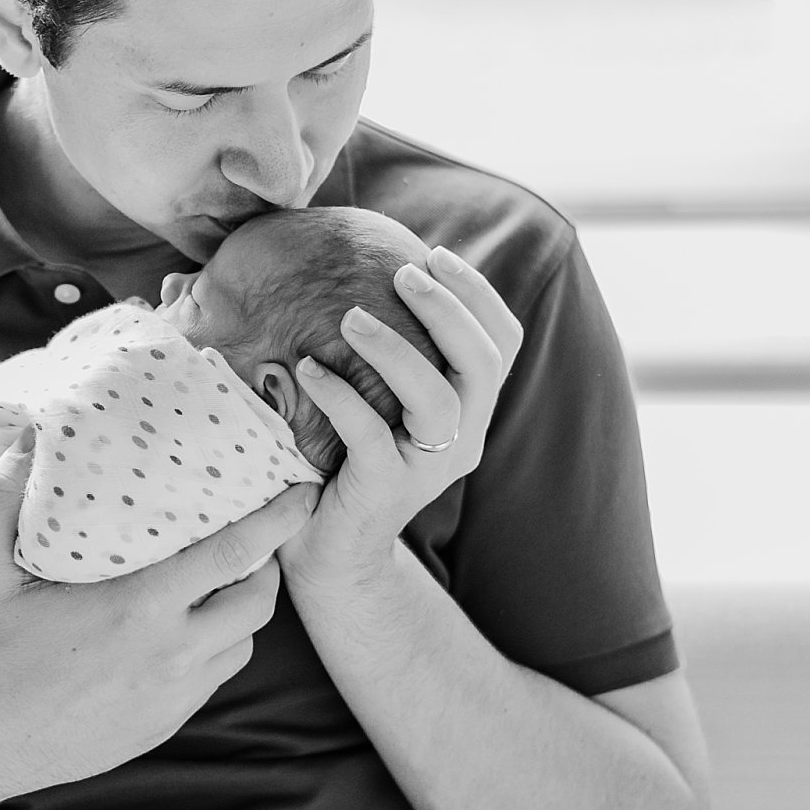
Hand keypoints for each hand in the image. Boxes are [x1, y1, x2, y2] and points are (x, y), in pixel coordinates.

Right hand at [0, 429, 318, 798]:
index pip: (235, 552)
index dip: (278, 519)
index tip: (304, 492)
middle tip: (251, 540)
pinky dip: (213, 652)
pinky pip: (212, 681)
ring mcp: (173, 696)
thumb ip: (2, 495)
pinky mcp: (165, 725)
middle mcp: (171, 654)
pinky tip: (183, 634)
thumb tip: (26, 437)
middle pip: (258, 602)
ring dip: (240, 612)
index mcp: (140, 607)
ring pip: (241, 645)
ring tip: (217, 585)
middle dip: (268, 566)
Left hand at [281, 244, 522, 590]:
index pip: (502, 343)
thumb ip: (387, 353)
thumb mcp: (381, 402)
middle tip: (403, 272)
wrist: (331, 554)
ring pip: (438, 400)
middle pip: (482, 363)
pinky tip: (307, 369)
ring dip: (396, 349)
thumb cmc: (346, 462)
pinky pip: (370, 436)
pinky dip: (339, 396)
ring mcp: (428, 469)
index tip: (436, 255)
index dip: (478, 294)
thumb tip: (353, 272)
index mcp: (470, 411)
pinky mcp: (386, 491)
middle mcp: (463, 439)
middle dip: (447, 308)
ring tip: (351, 317)